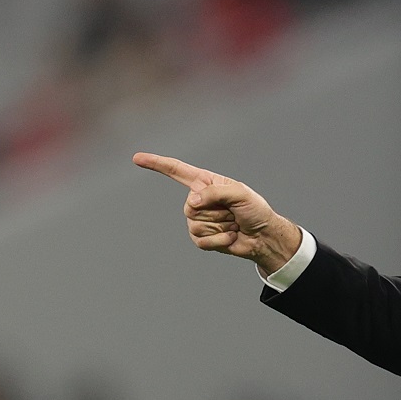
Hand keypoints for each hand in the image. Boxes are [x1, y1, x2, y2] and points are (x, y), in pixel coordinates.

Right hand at [133, 152, 300, 274]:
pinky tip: (231, 236)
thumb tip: (192, 203)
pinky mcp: (201, 238)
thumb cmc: (255, 211)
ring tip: (233, 224)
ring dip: (221, 227)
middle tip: (233, 213)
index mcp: (207, 183)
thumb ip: (216, 192)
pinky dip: (220, 240)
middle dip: (216, 212)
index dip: (157, 164)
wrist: (263, 236)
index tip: (137, 158)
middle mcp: (199, 199)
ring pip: (195, 225)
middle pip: (190, 207)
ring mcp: (198, 220)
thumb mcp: (241, 194)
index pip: (177, 171)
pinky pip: (201, 241)